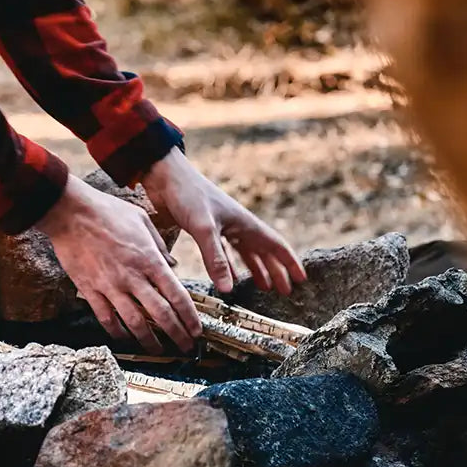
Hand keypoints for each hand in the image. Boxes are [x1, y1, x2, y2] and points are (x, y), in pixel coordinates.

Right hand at [37, 173, 202, 352]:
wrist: (70, 211)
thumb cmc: (106, 210)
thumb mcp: (141, 219)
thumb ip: (159, 245)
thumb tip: (172, 264)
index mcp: (149, 259)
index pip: (177, 295)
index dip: (190, 317)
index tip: (196, 330)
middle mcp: (133, 277)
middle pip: (161, 315)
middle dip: (177, 335)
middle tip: (186, 347)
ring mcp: (110, 285)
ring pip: (135, 323)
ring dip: (150, 341)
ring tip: (158, 350)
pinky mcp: (90, 289)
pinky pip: (106, 318)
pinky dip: (118, 332)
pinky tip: (125, 339)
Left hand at [140, 147, 306, 295]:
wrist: (164, 175)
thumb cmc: (187, 194)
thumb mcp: (203, 227)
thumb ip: (215, 258)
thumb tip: (229, 290)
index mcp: (244, 222)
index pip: (275, 245)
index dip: (290, 262)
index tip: (302, 279)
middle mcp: (236, 225)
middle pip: (263, 252)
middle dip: (275, 271)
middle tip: (285, 291)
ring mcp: (221, 226)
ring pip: (245, 252)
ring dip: (256, 270)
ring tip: (264, 287)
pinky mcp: (203, 229)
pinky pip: (224, 252)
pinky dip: (229, 266)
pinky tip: (229, 277)